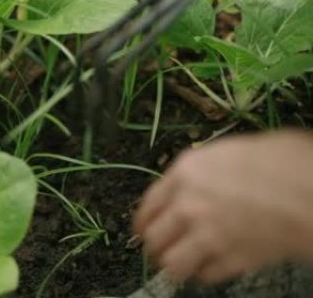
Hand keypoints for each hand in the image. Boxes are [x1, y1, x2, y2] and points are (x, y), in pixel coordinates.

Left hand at [133, 130, 312, 283]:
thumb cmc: (284, 160)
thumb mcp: (232, 150)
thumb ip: (204, 171)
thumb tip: (197, 181)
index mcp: (186, 172)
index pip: (148, 205)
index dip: (142, 221)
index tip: (141, 230)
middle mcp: (188, 204)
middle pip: (153, 237)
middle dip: (155, 246)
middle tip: (162, 249)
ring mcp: (208, 234)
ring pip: (172, 262)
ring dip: (174, 265)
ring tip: (180, 264)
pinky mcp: (232, 259)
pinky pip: (206, 275)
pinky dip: (205, 274)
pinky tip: (211, 267)